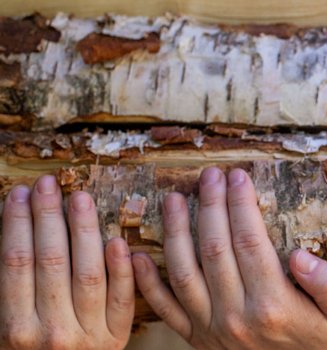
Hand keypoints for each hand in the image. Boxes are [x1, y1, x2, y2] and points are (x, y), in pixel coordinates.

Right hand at [0, 176, 134, 348]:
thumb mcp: (8, 329)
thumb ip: (12, 289)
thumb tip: (14, 236)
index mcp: (16, 329)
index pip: (16, 263)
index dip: (17, 224)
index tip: (19, 194)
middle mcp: (52, 331)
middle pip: (51, 262)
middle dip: (48, 217)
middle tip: (48, 184)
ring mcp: (89, 335)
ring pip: (88, 274)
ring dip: (84, 232)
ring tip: (79, 199)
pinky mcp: (117, 337)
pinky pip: (122, 299)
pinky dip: (121, 269)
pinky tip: (116, 240)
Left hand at [132, 167, 326, 348]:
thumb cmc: (325, 336)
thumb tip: (300, 256)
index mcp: (272, 305)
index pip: (250, 243)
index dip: (241, 206)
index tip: (239, 177)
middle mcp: (237, 317)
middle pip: (215, 249)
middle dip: (210, 206)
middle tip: (210, 175)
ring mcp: (212, 329)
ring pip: (184, 272)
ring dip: (175, 232)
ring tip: (173, 198)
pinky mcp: (197, 338)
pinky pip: (165, 309)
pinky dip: (148, 282)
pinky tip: (138, 254)